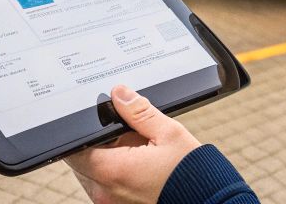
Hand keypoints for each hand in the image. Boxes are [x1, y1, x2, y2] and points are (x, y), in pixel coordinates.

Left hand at [65, 85, 201, 203]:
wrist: (211, 203)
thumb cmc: (192, 174)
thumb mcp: (169, 134)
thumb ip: (139, 112)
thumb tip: (119, 93)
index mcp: (113, 172)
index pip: (75, 149)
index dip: (81, 133)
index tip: (94, 124)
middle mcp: (106, 193)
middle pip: (82, 163)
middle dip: (96, 146)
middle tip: (122, 136)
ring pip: (92, 177)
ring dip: (105, 162)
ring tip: (133, 153)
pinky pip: (106, 190)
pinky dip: (115, 177)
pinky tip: (137, 167)